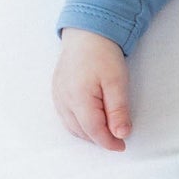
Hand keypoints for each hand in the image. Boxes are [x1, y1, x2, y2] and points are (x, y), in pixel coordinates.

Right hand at [53, 28, 131, 148]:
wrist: (87, 33)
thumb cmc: (102, 54)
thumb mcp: (117, 83)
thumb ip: (118, 111)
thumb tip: (120, 134)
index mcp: (79, 98)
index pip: (94, 131)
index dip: (109, 142)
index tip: (122, 145)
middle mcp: (64, 100)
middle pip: (82, 131)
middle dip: (99, 138)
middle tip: (117, 137)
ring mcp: (57, 96)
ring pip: (72, 126)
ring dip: (88, 133)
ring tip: (106, 129)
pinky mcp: (56, 92)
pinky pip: (66, 116)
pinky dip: (79, 124)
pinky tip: (91, 120)